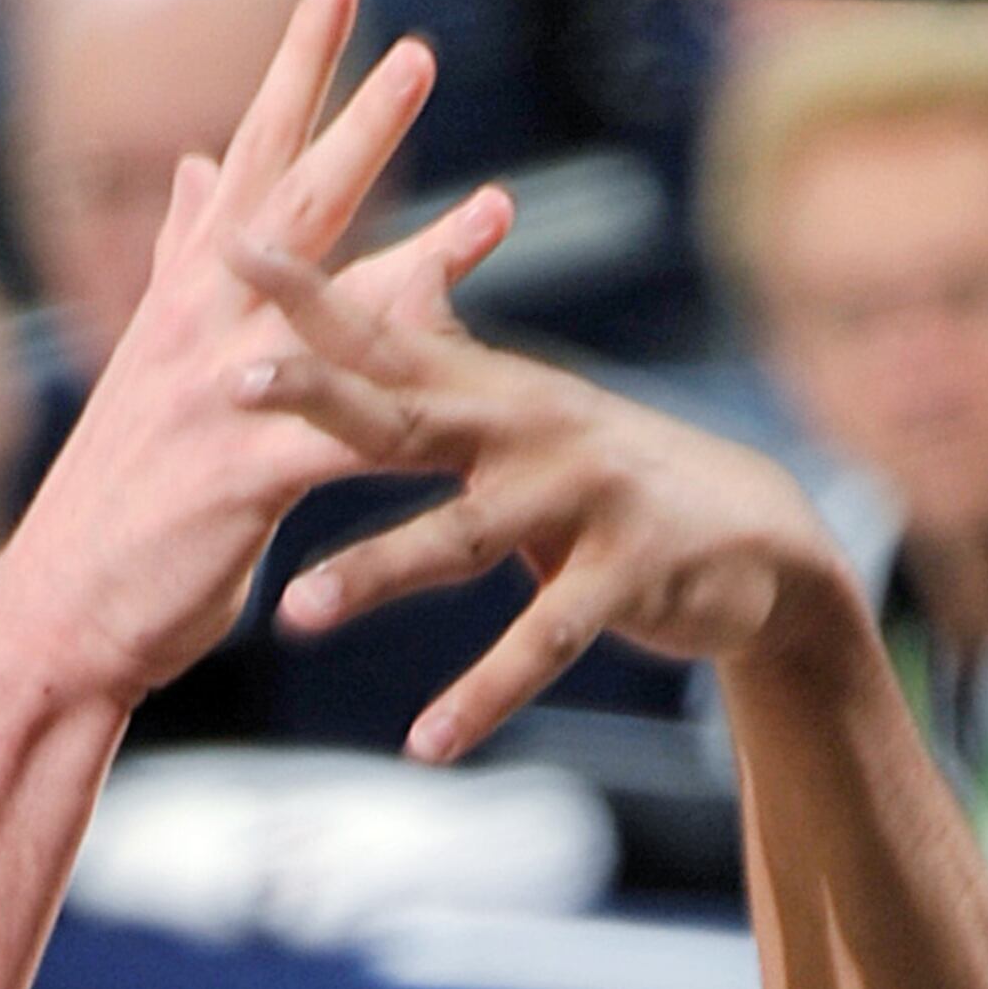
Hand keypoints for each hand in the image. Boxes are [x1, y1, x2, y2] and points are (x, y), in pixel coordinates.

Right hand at [0, 0, 506, 707]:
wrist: (57, 616)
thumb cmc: (115, 504)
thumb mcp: (147, 364)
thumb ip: (178, 259)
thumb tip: (196, 168)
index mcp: (185, 297)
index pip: (248, 153)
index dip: (295, 64)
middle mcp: (201, 330)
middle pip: (292, 206)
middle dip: (359, 121)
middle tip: (422, 49)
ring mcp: (220, 400)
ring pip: (336, 315)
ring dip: (425, 259)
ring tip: (504, 206)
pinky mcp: (242, 480)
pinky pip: (343, 439)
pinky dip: (411, 420)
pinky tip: (482, 403)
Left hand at [227, 247, 846, 755]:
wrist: (757, 536)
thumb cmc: (610, 481)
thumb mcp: (527, 419)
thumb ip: (453, 371)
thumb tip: (387, 295)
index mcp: (493, 392)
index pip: (386, 335)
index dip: (310, 293)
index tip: (232, 245)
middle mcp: (530, 427)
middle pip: (405, 410)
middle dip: (317, 394)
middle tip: (230, 385)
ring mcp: (582, 496)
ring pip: (460, 535)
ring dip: (375, 572)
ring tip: (294, 612)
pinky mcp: (628, 571)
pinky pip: (543, 639)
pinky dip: (483, 695)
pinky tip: (427, 743)